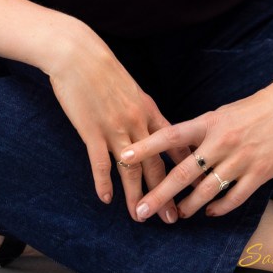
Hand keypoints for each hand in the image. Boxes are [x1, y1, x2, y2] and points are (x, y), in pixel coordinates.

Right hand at [47, 32, 192, 224]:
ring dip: (136, 196)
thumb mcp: (129, 86)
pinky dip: (104, 183)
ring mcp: (115, 129)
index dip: (185, 166)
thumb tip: (146, 122)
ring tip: (140, 216)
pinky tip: (106, 198)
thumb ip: (138, 107)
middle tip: (173, 218)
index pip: (173, 145)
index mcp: (148, 109)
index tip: (195, 185)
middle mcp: (136, 123)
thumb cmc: (100, 66)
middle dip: (166, 193)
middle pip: (156, 165)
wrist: (77, 54)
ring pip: (132, 170)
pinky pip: (100, 164)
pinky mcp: (92, 131)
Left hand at [115, 72, 272, 220]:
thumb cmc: (255, 109)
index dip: (145, 147)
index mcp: (209, 122)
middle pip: (184, 172)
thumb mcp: (223, 114)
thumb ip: (201, 131)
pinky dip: (219, 208)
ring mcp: (240, 159)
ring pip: (206, 190)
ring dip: (188, 206)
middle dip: (159, 193)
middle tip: (141, 210)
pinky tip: (209, 212)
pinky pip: (234, 198)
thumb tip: (177, 148)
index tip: (123, 158)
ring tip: (175, 214)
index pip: (170, 135)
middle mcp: (221, 141)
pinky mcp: (260, 174)